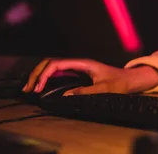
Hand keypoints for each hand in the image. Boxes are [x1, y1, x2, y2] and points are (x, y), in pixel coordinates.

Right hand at [22, 58, 157, 95]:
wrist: (130, 79)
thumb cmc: (120, 82)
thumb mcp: (105, 89)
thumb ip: (86, 91)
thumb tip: (65, 95)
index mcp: (84, 64)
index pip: (57, 64)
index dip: (45, 74)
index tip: (38, 88)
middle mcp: (78, 63)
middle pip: (51, 62)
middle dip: (37, 73)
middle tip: (27, 89)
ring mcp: (78, 67)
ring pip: (53, 66)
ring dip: (40, 75)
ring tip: (29, 88)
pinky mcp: (78, 73)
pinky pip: (58, 72)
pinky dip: (47, 78)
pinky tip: (41, 86)